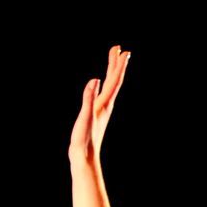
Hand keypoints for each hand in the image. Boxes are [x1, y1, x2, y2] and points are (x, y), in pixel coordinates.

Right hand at [69, 44, 130, 163]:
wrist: (84, 158)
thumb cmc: (84, 139)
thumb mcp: (85, 117)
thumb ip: (89, 98)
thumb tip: (95, 80)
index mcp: (104, 104)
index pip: (114, 80)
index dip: (118, 65)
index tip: (122, 50)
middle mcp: (106, 105)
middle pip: (114, 80)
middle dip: (116, 64)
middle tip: (119, 48)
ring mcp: (102, 110)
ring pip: (109, 86)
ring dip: (112, 72)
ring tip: (113, 61)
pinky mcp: (96, 115)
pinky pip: (103, 94)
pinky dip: (104, 85)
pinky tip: (99, 85)